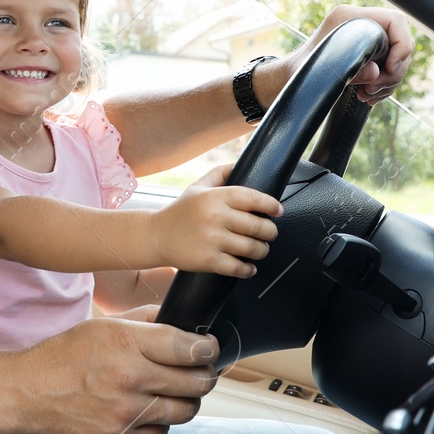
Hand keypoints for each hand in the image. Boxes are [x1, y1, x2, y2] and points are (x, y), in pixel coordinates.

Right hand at [16, 317, 218, 433]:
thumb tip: (184, 321)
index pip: (192, 349)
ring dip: (186, 401)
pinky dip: (160, 423)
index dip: (208, 349)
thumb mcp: (104, 325)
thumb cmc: (66, 355)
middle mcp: (130, 377)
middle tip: (199, 372)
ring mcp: (126, 412)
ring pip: (186, 411)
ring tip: (175, 393)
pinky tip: (147, 410)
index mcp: (128, 342)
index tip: (208, 349)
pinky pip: (162, 433)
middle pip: (197, 382)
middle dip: (204, 376)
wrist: (28, 392)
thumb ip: (146, 320)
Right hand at [149, 164, 281, 276]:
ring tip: (260, 249)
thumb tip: (241, 164)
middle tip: (270, 233)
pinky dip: (248, 269)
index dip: (271, 205)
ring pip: (252, 248)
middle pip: (258, 226)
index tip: (278, 210)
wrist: (155, 236)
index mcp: (215, 197)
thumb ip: (220, 174)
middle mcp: (215, 217)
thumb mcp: (197, 186)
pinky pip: (238, 267)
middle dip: (270, 231)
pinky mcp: (208, 260)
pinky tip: (249, 267)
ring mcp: (212, 240)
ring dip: (262, 250)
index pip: (253, 198)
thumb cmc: (180, 211)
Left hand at [300, 5, 414, 105]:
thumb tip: (374, 73)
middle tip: (371, 90)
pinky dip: (384, 86)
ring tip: (366, 96)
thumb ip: (350, 72)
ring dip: (388, 83)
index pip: (395, 21)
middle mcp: (360, 23)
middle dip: (393, 72)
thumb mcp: (321, 73)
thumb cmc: (298, 73)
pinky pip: (389, 69)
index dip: (401, 47)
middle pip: (400, 43)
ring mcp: (366, 39)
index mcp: (348, 16)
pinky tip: (368, 97)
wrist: (289, 79)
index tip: (389, 70)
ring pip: (397, 59)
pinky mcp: (367, 55)